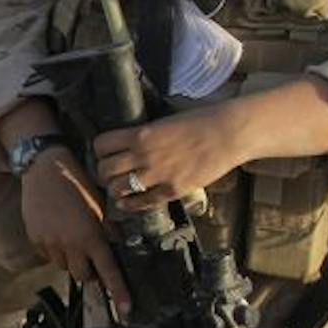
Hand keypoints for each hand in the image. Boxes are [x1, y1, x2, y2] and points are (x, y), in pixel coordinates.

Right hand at [20, 147, 128, 313]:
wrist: (45, 168)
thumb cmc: (78, 183)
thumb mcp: (100, 205)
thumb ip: (108, 229)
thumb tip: (116, 244)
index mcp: (91, 236)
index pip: (108, 272)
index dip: (119, 293)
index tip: (126, 312)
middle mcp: (70, 244)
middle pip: (82, 276)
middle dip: (89, 270)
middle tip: (90, 254)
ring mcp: (49, 243)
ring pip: (64, 266)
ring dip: (71, 259)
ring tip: (71, 236)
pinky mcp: (34, 238)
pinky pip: (47, 255)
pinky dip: (54, 249)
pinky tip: (56, 230)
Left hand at [92, 102, 249, 213]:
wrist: (227, 134)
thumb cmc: (200, 122)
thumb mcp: (164, 122)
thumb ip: (145, 134)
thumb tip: (130, 142)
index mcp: (140, 134)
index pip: (101, 144)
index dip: (99, 151)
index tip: (104, 154)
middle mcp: (143, 155)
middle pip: (104, 170)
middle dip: (103, 174)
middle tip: (109, 175)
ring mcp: (157, 174)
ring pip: (117, 189)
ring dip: (114, 191)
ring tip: (118, 190)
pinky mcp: (172, 190)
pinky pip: (142, 203)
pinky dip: (130, 205)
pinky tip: (128, 204)